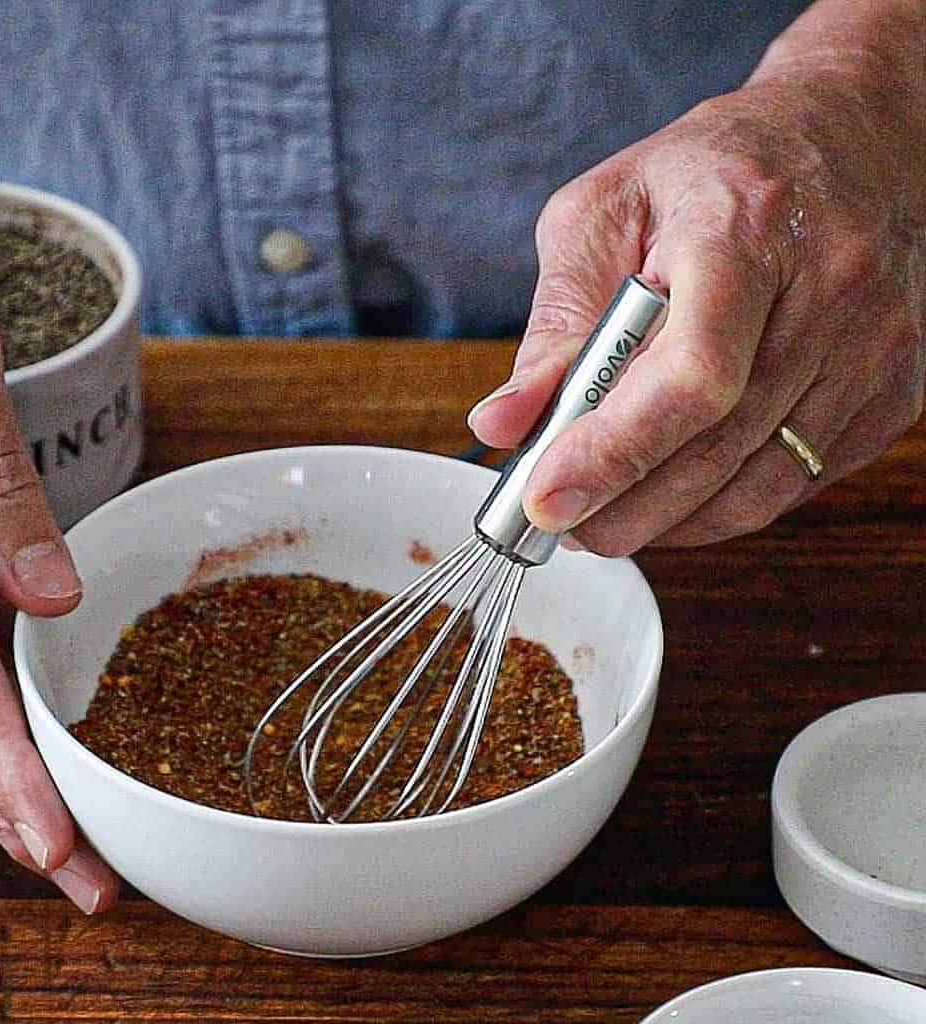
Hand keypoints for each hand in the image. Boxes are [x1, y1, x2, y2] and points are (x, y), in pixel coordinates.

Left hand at [468, 31, 925, 553]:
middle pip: (719, 446)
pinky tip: (670, 496)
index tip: (546, 498)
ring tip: (602, 518)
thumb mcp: (603, 215)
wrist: (851, 136)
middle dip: (621, 507)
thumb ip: (553, 323)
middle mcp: (830, 290)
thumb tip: (501, 426)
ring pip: (758, 485)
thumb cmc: (710, 173)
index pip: (692, 373)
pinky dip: (719, 510)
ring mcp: (873, 348)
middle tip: (557, 522)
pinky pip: (792, 485)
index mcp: (746, 228)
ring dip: (665, 523)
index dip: (615, 451)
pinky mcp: (891, 393)